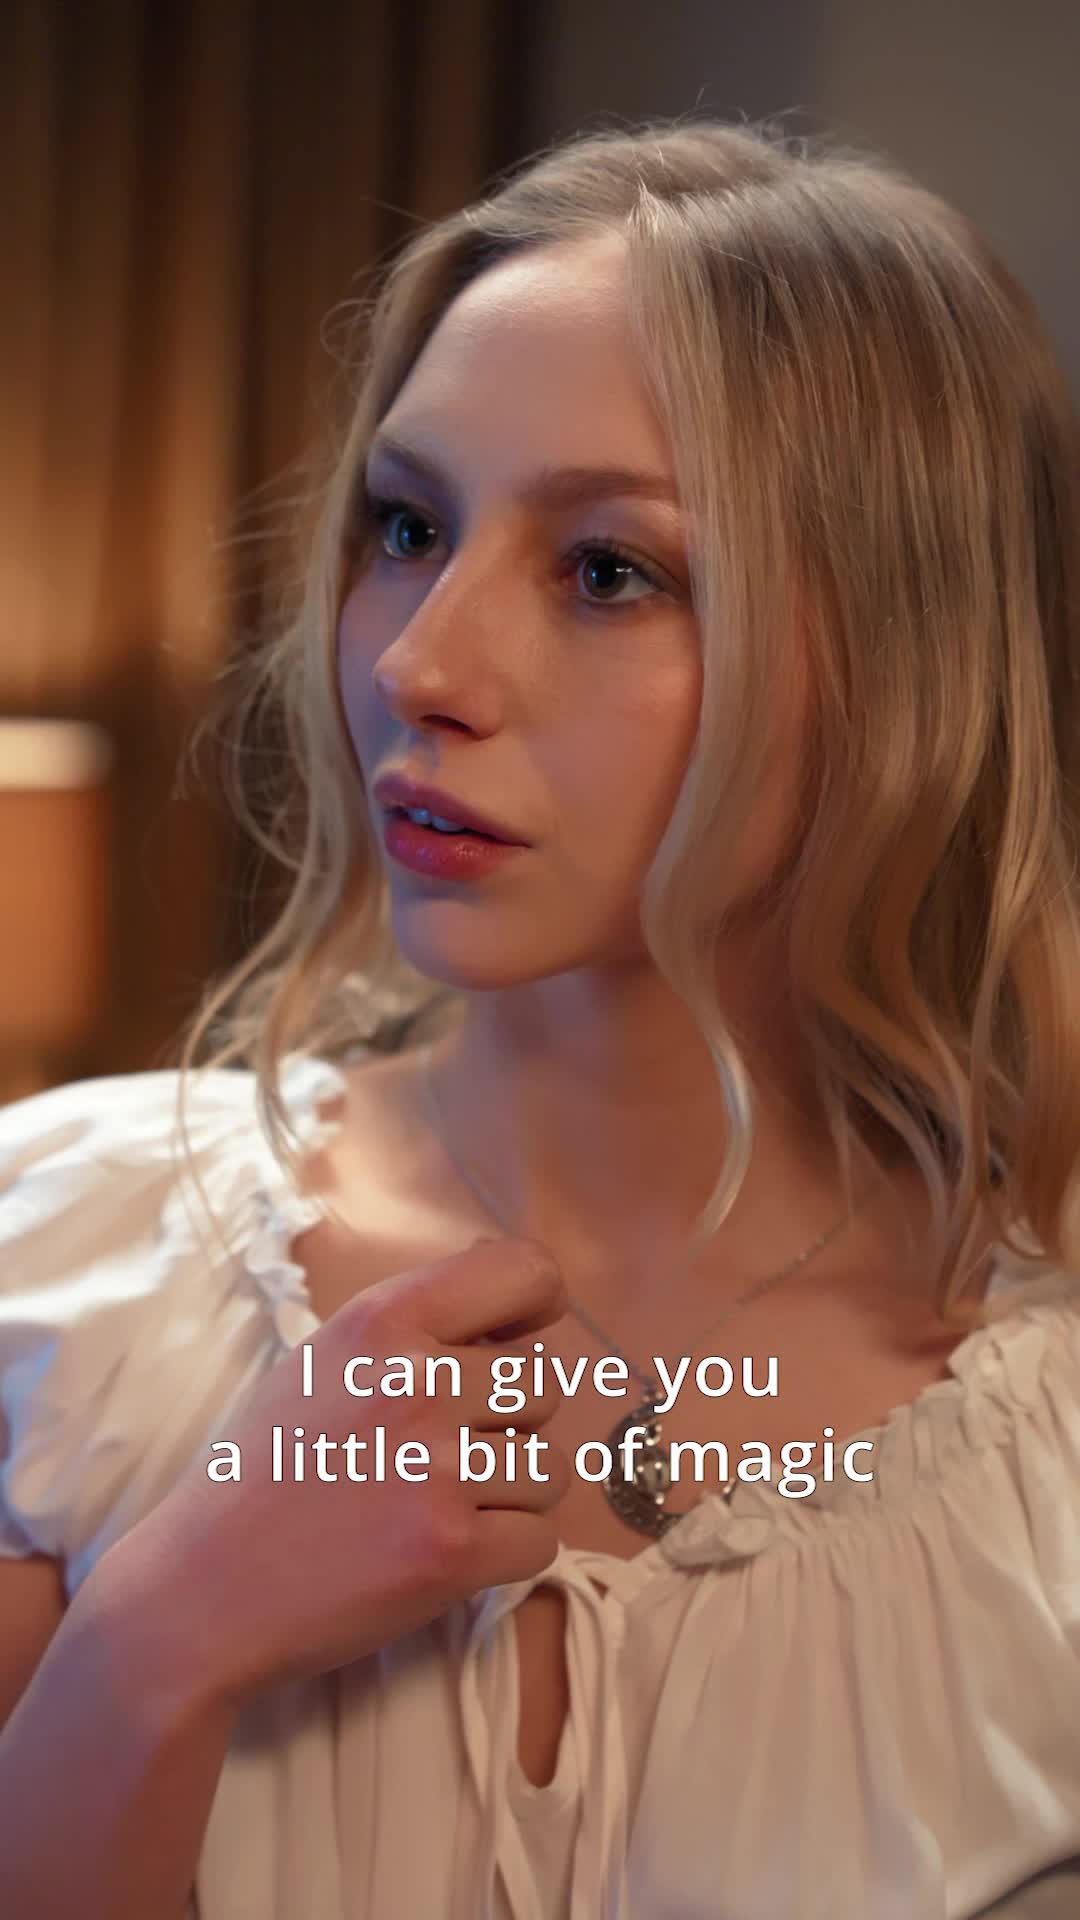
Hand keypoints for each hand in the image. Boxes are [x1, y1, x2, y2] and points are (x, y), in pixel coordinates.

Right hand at [108, 1237, 571, 1705]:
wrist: (204, 1588)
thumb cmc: (269, 1469)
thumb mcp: (326, 1361)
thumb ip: (416, 1331)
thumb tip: (522, 1312)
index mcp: (383, 1321)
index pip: (522, 1272)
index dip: (535, 1306)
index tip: (516, 1339)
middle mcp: (416, 1383)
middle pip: (545, 1385)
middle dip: (511, 1423)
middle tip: (444, 1453)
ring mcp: (437, 1470)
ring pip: (551, 1470)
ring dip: (510, 1496)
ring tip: (434, 1506)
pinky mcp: (451, 1552)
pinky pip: (540, 1542)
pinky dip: (503, 1556)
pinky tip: (440, 1554)